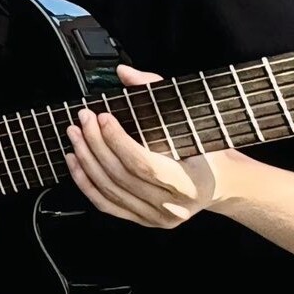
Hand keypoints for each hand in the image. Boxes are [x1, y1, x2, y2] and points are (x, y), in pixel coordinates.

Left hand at [65, 64, 226, 227]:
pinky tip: (75, 161)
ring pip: (110, 191)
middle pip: (122, 176)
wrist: (218, 182)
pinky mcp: (141, 220)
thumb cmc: (206, 150)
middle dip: (96, 144)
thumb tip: (125, 73)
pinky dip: (85, 182)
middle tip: (83, 118)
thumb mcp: (188, 118)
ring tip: (75, 135)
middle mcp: (172, 207)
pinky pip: (106, 205)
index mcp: (188, 183)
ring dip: (86, 160)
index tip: (102, 117)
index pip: (144, 165)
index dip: (118, 141)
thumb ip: (155, 89)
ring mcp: (155, 218)